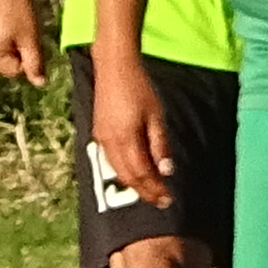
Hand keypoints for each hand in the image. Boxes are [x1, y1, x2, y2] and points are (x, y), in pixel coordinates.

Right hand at [0, 0, 49, 84]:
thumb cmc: (21, 12)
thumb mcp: (31, 40)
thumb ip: (35, 64)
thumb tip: (40, 85)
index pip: (14, 71)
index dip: (27, 60)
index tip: (30, 41)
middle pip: (10, 64)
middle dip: (23, 54)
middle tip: (28, 34)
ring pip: (9, 54)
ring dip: (21, 46)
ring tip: (24, 28)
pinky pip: (5, 44)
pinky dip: (15, 39)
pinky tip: (18, 25)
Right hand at [87, 47, 175, 207]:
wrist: (115, 67)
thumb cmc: (139, 88)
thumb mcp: (156, 115)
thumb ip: (159, 145)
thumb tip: (166, 172)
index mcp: (126, 139)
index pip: (142, 173)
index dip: (155, 189)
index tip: (168, 199)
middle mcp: (110, 143)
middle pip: (128, 177)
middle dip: (144, 191)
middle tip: (160, 200)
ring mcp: (101, 138)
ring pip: (117, 170)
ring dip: (133, 184)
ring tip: (149, 190)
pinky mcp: (99, 133)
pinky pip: (111, 160)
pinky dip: (124, 171)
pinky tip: (134, 172)